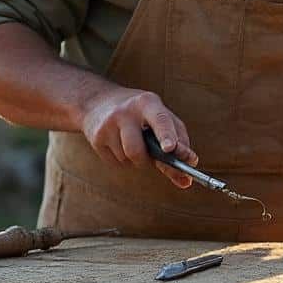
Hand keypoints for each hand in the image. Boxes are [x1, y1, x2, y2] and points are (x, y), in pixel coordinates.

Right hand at [77, 85, 198, 188]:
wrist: (98, 102)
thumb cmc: (140, 113)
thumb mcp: (161, 117)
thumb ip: (179, 144)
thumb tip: (187, 181)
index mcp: (148, 103)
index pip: (159, 119)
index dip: (166, 135)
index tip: (170, 148)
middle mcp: (125, 112)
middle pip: (137, 150)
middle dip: (146, 160)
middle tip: (155, 156)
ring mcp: (108, 126)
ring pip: (128, 159)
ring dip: (136, 159)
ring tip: (135, 142)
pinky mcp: (96, 139)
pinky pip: (116, 163)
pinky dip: (124, 159)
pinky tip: (120, 144)